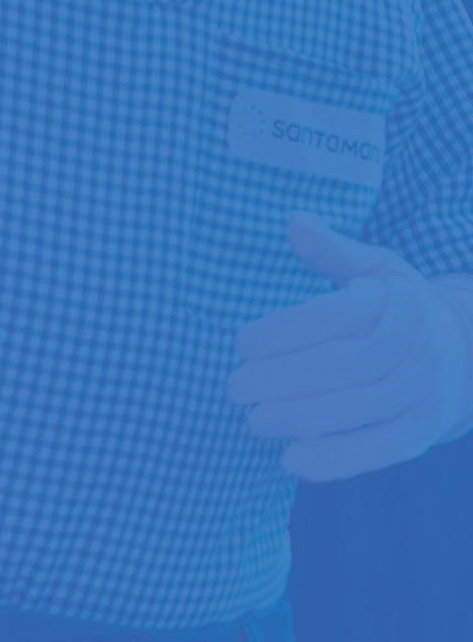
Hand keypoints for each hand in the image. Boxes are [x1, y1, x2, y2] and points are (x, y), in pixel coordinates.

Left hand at [226, 212, 472, 481]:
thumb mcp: (372, 268)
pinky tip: (291, 461)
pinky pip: (381, 449)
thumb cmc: (397, 305)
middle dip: (281, 380)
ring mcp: (425, 390)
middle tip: (234, 388)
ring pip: (358, 409)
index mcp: (395, 301)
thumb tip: (294, 222)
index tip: (240, 345)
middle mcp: (415, 345)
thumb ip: (331, 251)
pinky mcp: (425, 430)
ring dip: (300, 419)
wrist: (467, 351)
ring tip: (252, 422)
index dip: (282, 333)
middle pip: (342, 366)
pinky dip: (336, 458)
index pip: (333, 317)